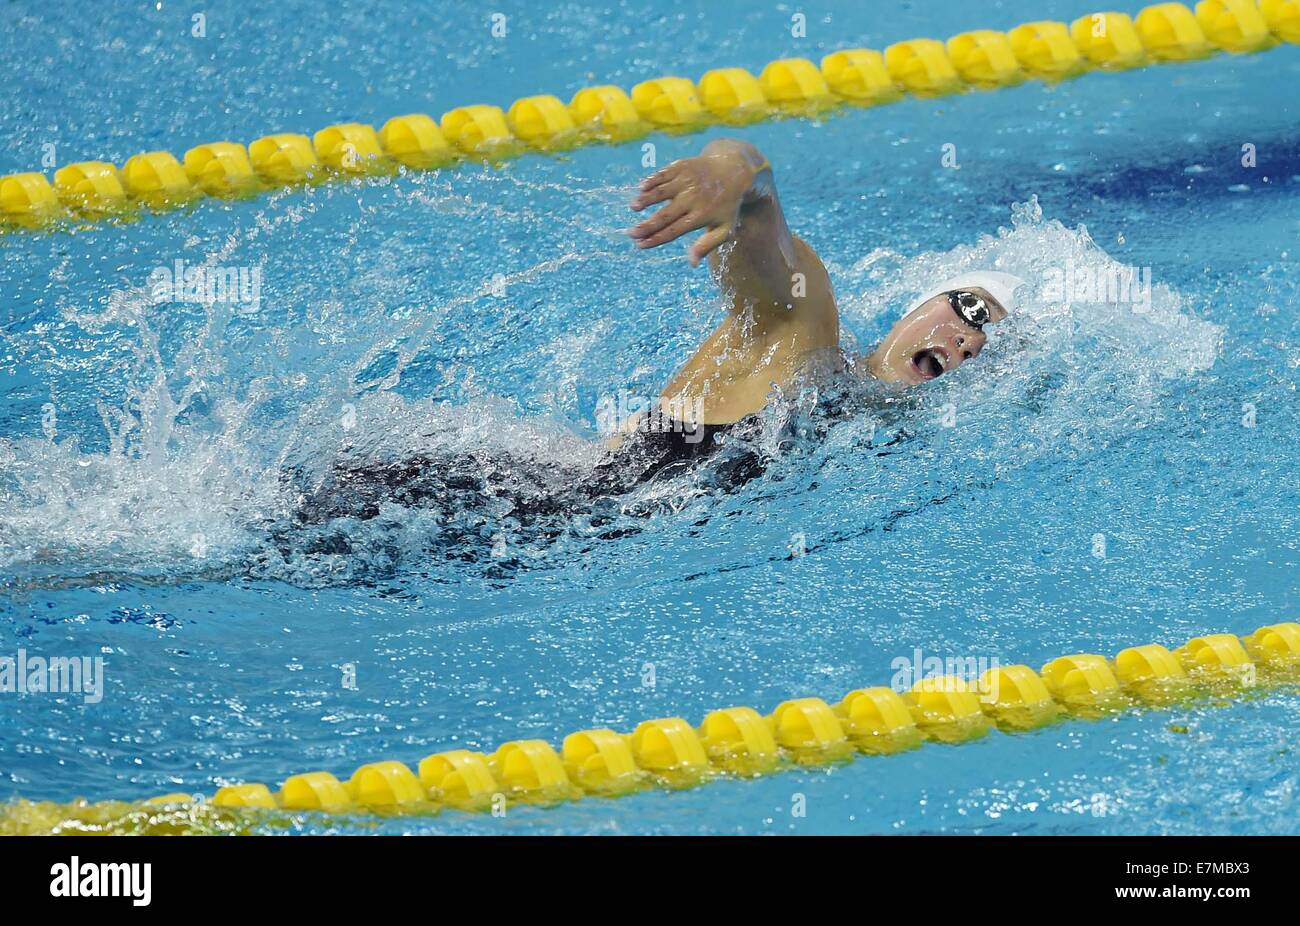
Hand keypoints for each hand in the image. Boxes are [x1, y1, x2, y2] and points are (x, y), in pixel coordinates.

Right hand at [628, 151, 755, 266]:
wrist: (734, 171)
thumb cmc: (727, 206)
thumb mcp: (725, 229)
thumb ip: (708, 245)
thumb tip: (692, 263)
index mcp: (701, 216)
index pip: (674, 231)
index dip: (656, 239)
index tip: (641, 245)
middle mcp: (692, 198)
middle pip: (665, 215)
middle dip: (647, 226)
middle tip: (631, 234)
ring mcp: (686, 181)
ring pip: (662, 192)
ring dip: (646, 199)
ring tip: (633, 207)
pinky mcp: (682, 167)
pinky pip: (663, 174)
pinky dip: (652, 181)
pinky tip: (641, 188)